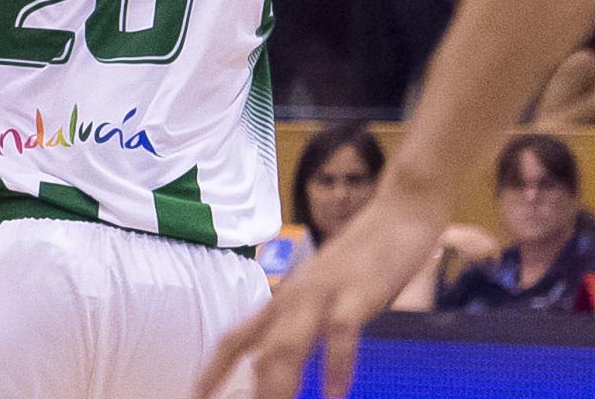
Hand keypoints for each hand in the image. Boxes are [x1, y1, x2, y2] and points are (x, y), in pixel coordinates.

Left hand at [194, 189, 448, 398]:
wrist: (397, 214)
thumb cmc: (360, 260)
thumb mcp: (322, 294)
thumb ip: (304, 325)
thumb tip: (285, 364)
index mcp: (283, 300)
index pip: (236, 338)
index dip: (214, 369)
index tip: (197, 395)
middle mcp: (294, 298)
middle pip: (261, 353)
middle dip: (254, 393)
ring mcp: (323, 294)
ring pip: (289, 345)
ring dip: (281, 386)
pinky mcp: (357, 293)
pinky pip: (340, 333)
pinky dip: (335, 366)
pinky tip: (334, 396)